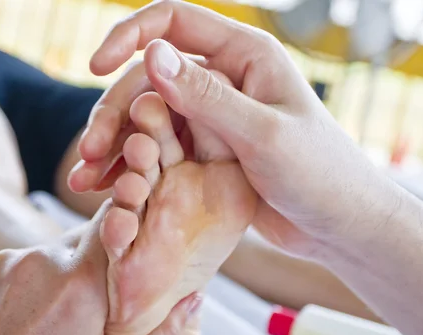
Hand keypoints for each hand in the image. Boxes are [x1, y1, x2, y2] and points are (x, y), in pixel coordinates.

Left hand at [0, 201, 201, 334]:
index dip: (135, 228)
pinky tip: (32, 317)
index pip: (119, 224)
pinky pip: (26, 260)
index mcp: (79, 286)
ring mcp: (8, 262)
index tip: (144, 241)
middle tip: (106, 299)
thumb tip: (196, 297)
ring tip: (63, 317)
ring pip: (57, 250)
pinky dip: (38, 278)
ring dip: (69, 271)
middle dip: (104, 260)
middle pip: (90, 238)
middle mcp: (41, 261)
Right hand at [70, 0, 396, 260]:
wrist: (337, 225)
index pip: (173, 22)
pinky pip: (156, 148)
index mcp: (244, 55)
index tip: (95, 66)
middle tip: (90, 153)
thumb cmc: (319, 175)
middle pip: (148, 78)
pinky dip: (128, 166)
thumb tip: (152, 54)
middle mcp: (223, 79)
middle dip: (113, 112)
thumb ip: (207, 96)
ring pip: (145, 117)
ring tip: (85, 179)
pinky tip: (104, 189)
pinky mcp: (203, 150)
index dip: (128, 36)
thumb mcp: (263, 134)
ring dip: (113, 145)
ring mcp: (210, 116)